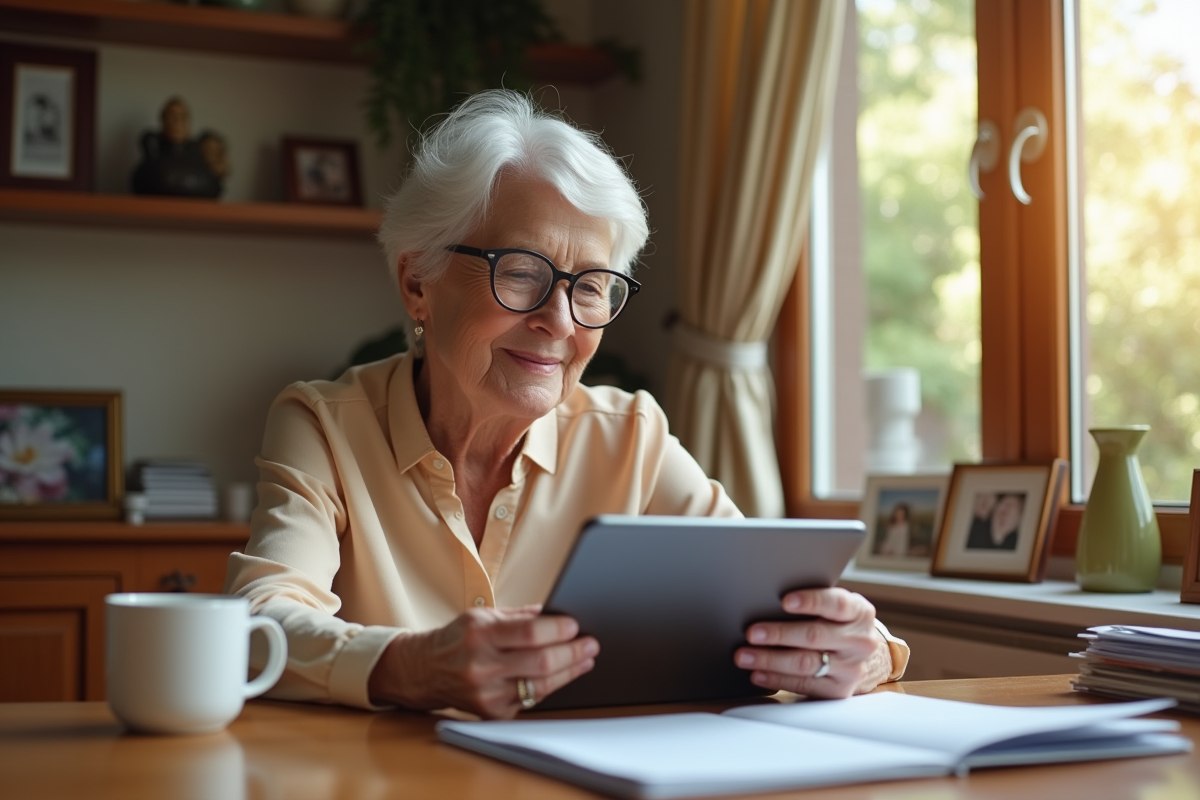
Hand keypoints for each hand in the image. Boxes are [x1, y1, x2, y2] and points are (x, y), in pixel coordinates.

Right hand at [368, 605, 597, 718]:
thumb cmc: (459, 638)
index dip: (558, 630)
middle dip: (573, 652)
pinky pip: (530, 699)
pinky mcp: (491, 712)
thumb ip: (520, 616)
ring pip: (540, 685)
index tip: (576, 626)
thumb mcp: (483, 617)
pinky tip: (562, 675)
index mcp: (480, 634)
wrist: (424, 670)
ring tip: (585, 660)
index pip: (530, 632)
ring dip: (569, 672)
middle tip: (591, 644)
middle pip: (541, 662)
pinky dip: (549, 686)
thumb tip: (556, 614)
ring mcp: (486, 693)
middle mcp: (482, 665)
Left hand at [733, 588, 891, 698]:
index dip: (811, 601)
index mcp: (859, 612)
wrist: (866, 656)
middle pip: (815, 636)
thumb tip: (768, 598)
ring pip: (806, 664)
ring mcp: (851, 669)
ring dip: (770, 660)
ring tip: (745, 656)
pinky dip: (776, 679)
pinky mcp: (839, 691)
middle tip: (752, 633)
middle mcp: (859, 641)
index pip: (836, 604)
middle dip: (779, 634)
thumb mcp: (836, 607)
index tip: (784, 601)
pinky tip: (757, 674)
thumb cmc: (837, 623)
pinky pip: (804, 685)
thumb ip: (814, 602)